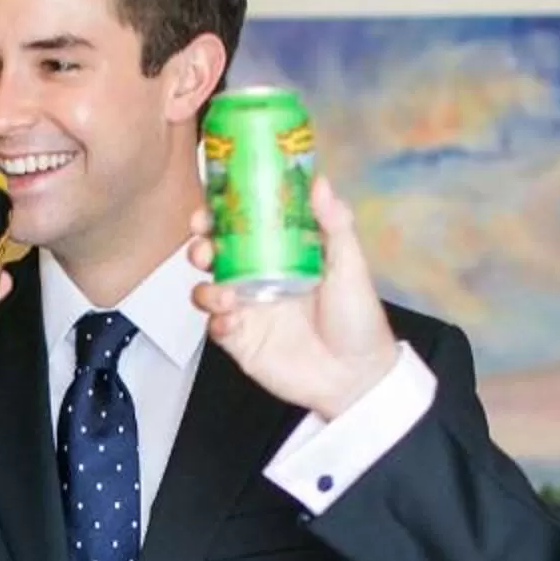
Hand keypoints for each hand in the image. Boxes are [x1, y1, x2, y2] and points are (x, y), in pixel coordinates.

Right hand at [190, 177, 400, 419]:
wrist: (356, 378)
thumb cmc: (358, 319)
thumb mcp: (350, 266)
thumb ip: (334, 225)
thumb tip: (320, 182)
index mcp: (282, 255)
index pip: (243, 226)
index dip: (221, 213)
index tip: (211, 206)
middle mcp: (258, 278)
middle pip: (215, 255)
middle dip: (201, 246)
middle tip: (204, 248)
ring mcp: (247, 310)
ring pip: (207, 289)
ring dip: (205, 287)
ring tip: (224, 295)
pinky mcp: (241, 341)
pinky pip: (215, 327)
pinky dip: (215, 321)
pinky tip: (230, 321)